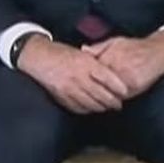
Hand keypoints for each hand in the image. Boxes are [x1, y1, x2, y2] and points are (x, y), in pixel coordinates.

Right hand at [17, 38, 131, 113]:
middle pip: (101, 94)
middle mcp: (78, 76)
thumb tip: (112, 72)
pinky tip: (92, 108)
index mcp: (85, 63)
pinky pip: (78, 107)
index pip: (107, 77)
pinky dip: (87, 109)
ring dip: (101, 107)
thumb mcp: (81, 53)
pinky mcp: (61, 96)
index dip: (118, 86)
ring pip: (91, 103)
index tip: (125, 91)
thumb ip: (95, 63)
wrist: (38, 57)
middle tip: (119, 104)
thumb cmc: (61, 53)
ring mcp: (69, 88)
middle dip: (113, 101)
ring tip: (107, 107)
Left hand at [85, 32, 163, 99]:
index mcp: (110, 56)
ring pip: (110, 92)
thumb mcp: (115, 41)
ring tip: (97, 101)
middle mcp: (117, 67)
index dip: (85, 78)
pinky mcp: (136, 85)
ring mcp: (127, 77)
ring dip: (104, 97)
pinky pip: (122, 96)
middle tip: (85, 95)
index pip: (93, 71)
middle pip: (99, 83)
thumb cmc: (137, 46)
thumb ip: (98, 47)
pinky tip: (113, 100)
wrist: (160, 51)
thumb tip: (83, 50)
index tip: (80, 82)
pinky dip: (116, 99)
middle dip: (92, 89)